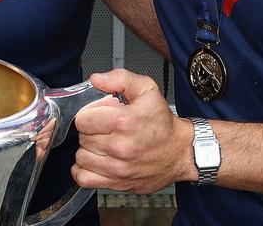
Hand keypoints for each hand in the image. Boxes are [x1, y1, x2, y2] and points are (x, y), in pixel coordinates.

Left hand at [73, 69, 192, 193]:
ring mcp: (117, 168)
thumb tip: (97, 79)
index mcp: (123, 121)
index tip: (100, 115)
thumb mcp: (147, 90)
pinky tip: (95, 161)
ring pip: (81, 157)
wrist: (181, 152)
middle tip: (105, 129)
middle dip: (91, 130)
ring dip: (88, 150)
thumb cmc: (163, 123)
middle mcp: (119, 146)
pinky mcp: (117, 183)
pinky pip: (84, 178)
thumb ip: (120, 78)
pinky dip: (84, 170)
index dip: (90, 114)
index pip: (83, 118)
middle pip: (82, 137)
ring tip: (103, 144)